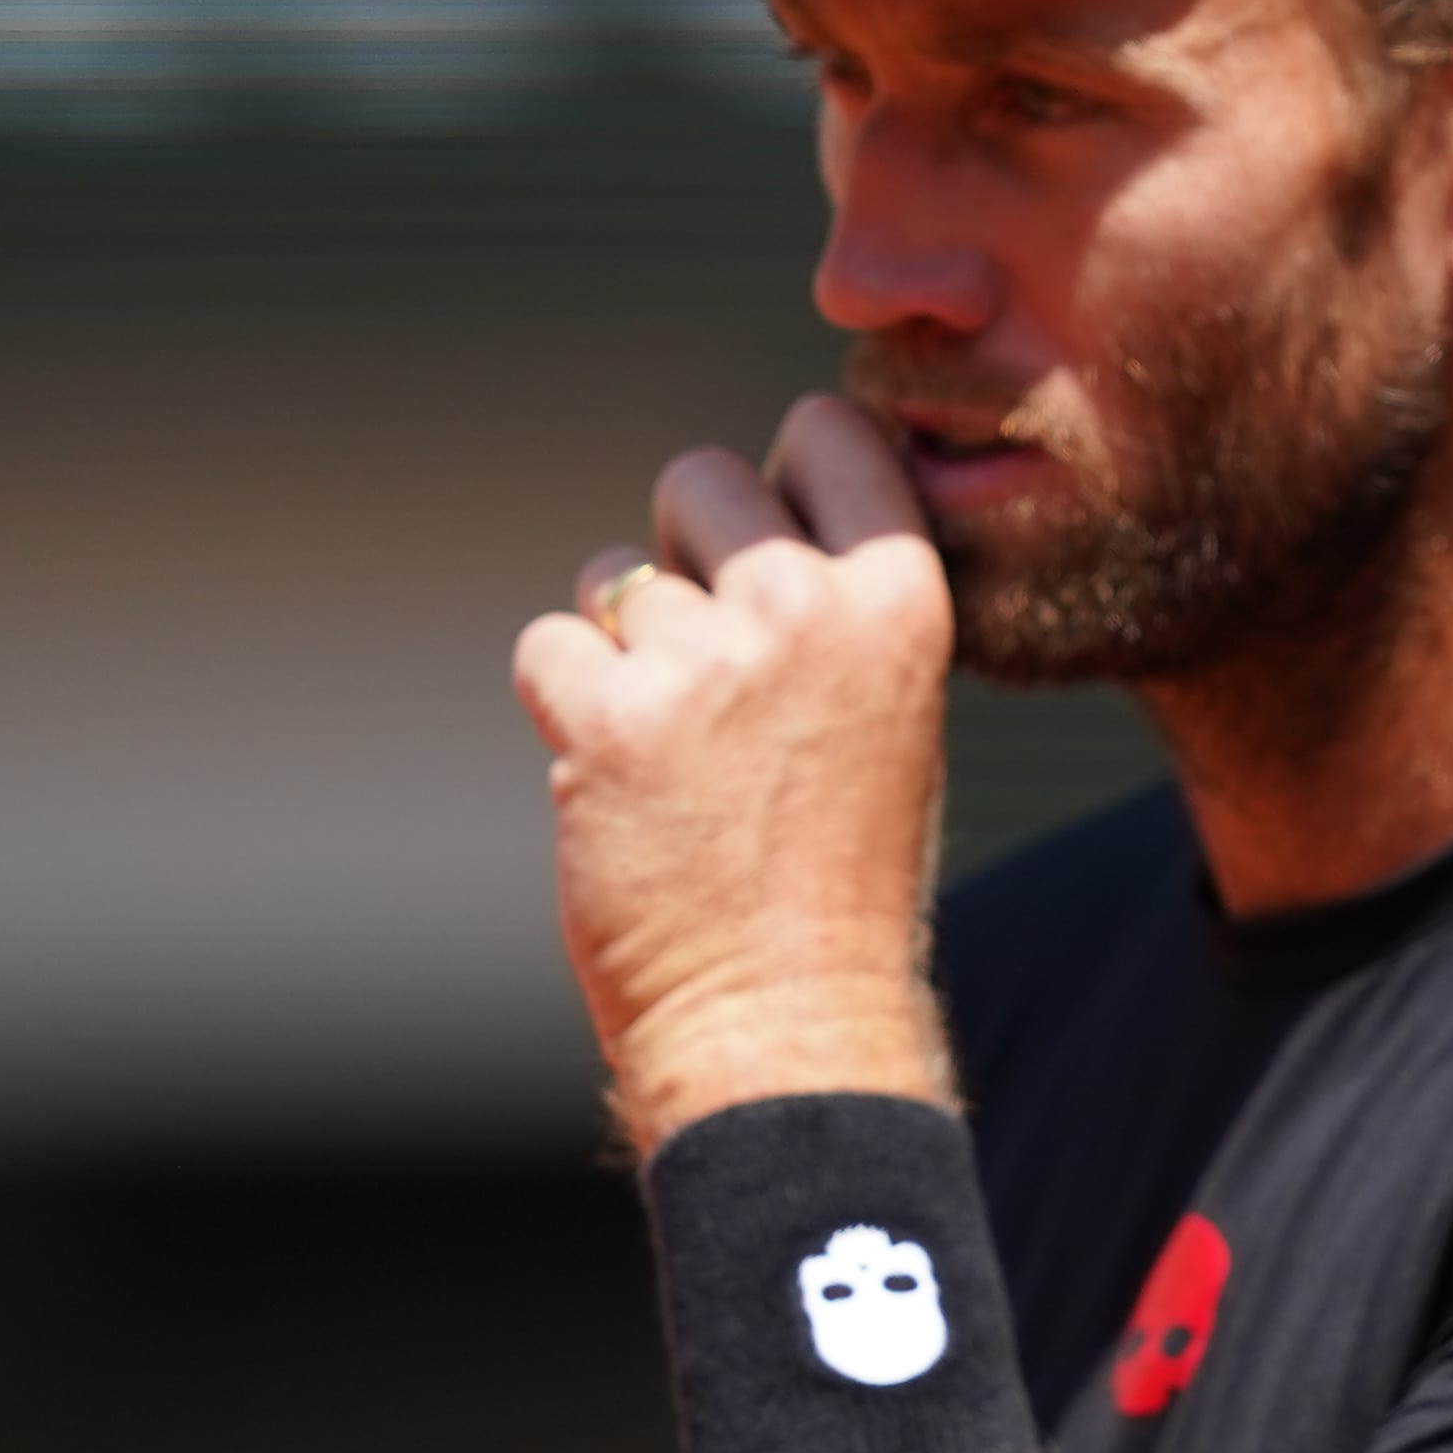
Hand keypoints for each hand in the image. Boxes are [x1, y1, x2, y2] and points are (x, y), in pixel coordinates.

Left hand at [512, 393, 962, 1143]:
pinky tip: (622, 782)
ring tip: (679, 752)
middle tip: (714, 672)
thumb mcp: (891, 709)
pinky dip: (567, 706)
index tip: (776, 549)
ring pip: (613, 576)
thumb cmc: (839, 875)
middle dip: (686, 556)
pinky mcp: (609, 719)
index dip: (784, 480)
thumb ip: (837, 598)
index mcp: (903, 600)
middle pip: (701, 479)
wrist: (787, 1020)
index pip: (828, 431)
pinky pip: (550, 646)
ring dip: (624, 646)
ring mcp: (706, 663)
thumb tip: (751, 506)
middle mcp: (809, 611)